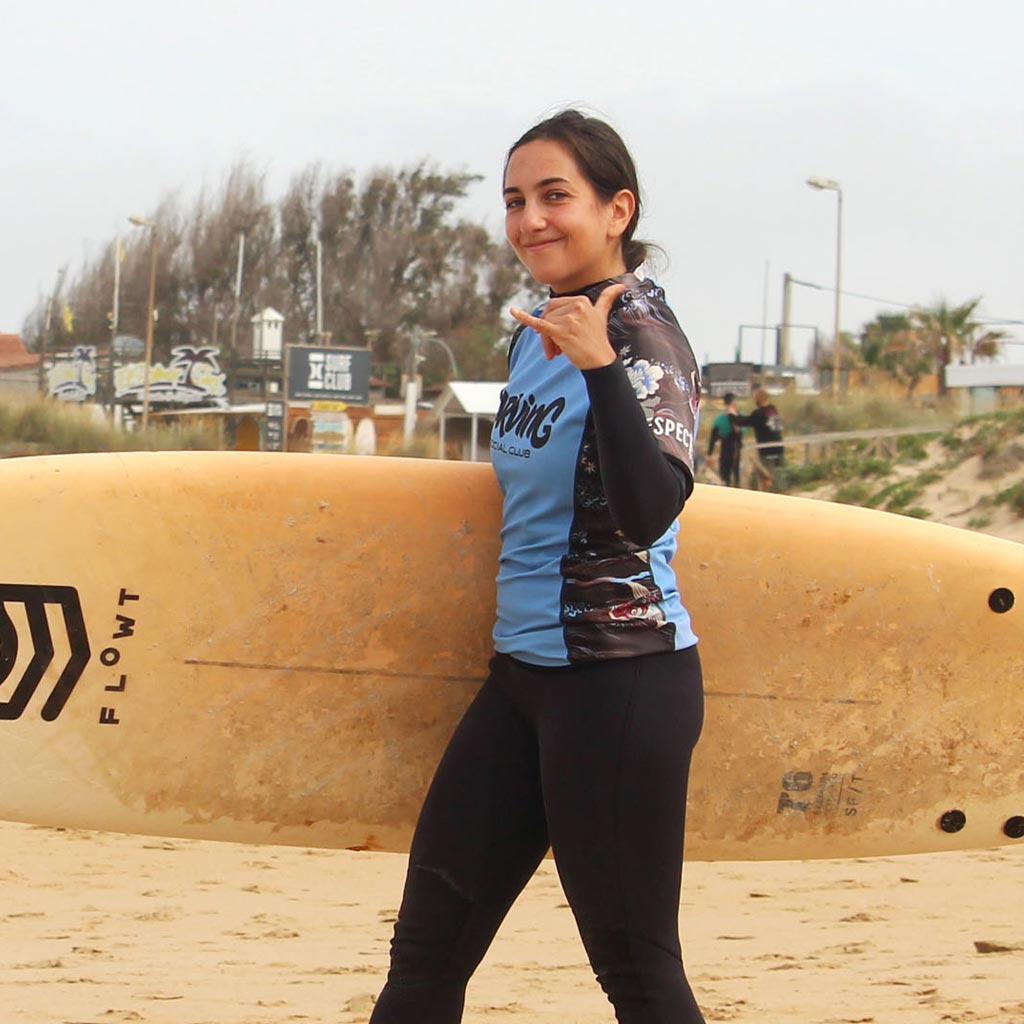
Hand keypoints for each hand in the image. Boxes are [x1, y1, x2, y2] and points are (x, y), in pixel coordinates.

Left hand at [510, 283, 625, 369]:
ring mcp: (568, 318)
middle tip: (555, 349)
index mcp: (582, 300)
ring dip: (547, 342)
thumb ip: (608, 298)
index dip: (552, 321)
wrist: (600, 361)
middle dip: (547, 332)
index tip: (558, 337)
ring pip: (544, 325)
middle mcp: (576, 306)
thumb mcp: (602, 315)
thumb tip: (621, 285)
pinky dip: (524, 318)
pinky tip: (513, 312)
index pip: (555, 306)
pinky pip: (539, 323)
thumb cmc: (598, 340)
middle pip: (548, 314)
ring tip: (556, 353)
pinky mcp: (561, 331)